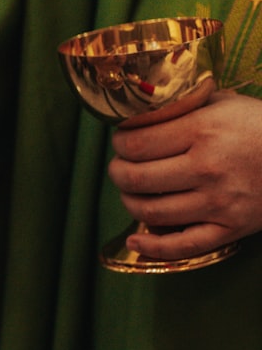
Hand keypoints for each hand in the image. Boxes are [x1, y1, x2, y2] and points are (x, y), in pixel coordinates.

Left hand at [108, 90, 261, 258]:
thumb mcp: (224, 103)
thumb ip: (182, 105)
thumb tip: (138, 110)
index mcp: (203, 131)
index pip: (135, 144)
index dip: (119, 143)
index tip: (121, 140)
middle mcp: (208, 168)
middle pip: (135, 178)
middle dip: (118, 172)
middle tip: (121, 165)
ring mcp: (219, 202)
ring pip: (150, 211)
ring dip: (130, 201)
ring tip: (132, 191)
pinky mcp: (231, 229)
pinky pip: (183, 246)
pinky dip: (153, 246)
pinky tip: (137, 239)